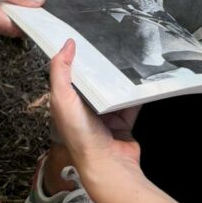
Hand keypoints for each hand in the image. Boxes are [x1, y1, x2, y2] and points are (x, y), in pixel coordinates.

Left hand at [50, 39, 141, 174]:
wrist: (108, 165)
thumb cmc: (81, 135)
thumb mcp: (62, 99)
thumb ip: (61, 71)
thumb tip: (67, 44)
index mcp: (67, 103)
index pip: (69, 74)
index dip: (75, 57)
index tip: (85, 37)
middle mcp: (85, 108)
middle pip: (94, 80)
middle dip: (101, 65)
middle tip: (111, 42)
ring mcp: (106, 115)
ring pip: (114, 89)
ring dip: (120, 78)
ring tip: (128, 55)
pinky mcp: (123, 120)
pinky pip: (131, 100)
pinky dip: (136, 91)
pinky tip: (141, 77)